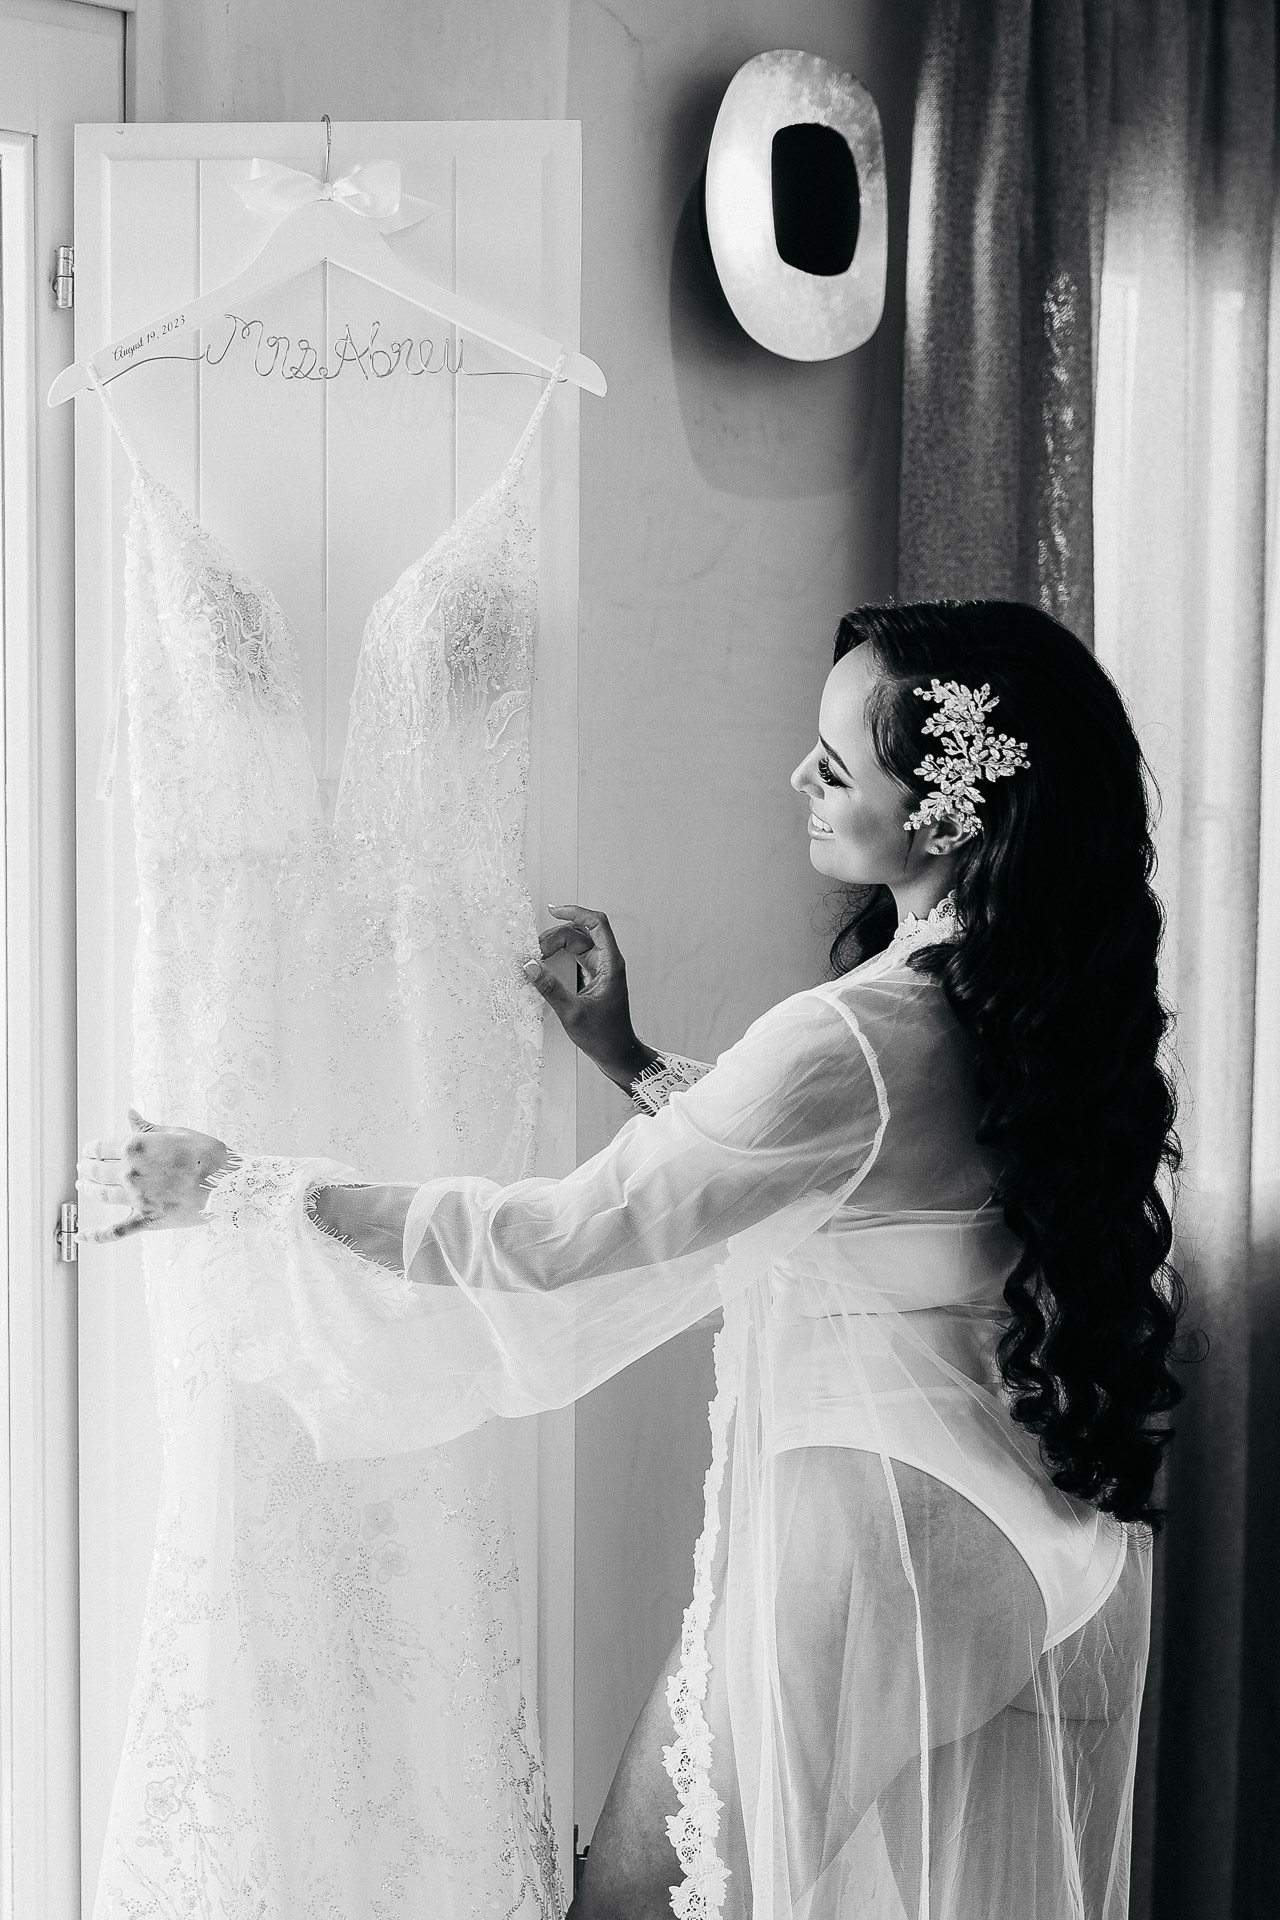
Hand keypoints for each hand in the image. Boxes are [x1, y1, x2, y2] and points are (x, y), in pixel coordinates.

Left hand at [76, 1108, 234, 1242]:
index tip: (89, 1150)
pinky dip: (95, 1236)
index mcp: (136, 1147)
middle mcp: (130, 1172)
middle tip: (83, 1167)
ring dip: (88, 1189)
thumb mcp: (178, 1133)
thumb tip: (129, 1113)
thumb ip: (148, 1127)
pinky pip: (115, 1232)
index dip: (91, 1148)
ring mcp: (137, 1198)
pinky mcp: (146, 1220)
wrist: (230, 1184)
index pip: (102, 1147)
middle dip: (87, 1167)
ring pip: (101, 1195)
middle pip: (97, 1170)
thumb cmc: (208, 1155)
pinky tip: (80, 1236)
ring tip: (82, 1185)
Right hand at [522, 904, 656, 1089]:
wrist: (617, 1054)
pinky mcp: (595, 979)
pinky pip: (577, 958)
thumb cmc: (603, 1036)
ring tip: (536, 958)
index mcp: (611, 964)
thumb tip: (529, 966)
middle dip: (556, 936)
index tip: (553, 910)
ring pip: (578, 945)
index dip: (575, 912)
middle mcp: (608, 962)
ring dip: (556, 946)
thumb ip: (550, 988)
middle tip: (534, 951)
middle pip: (582, 933)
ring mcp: (602, 970)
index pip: (597, 923)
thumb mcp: (572, 1013)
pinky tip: (545, 964)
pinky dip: (560, 957)